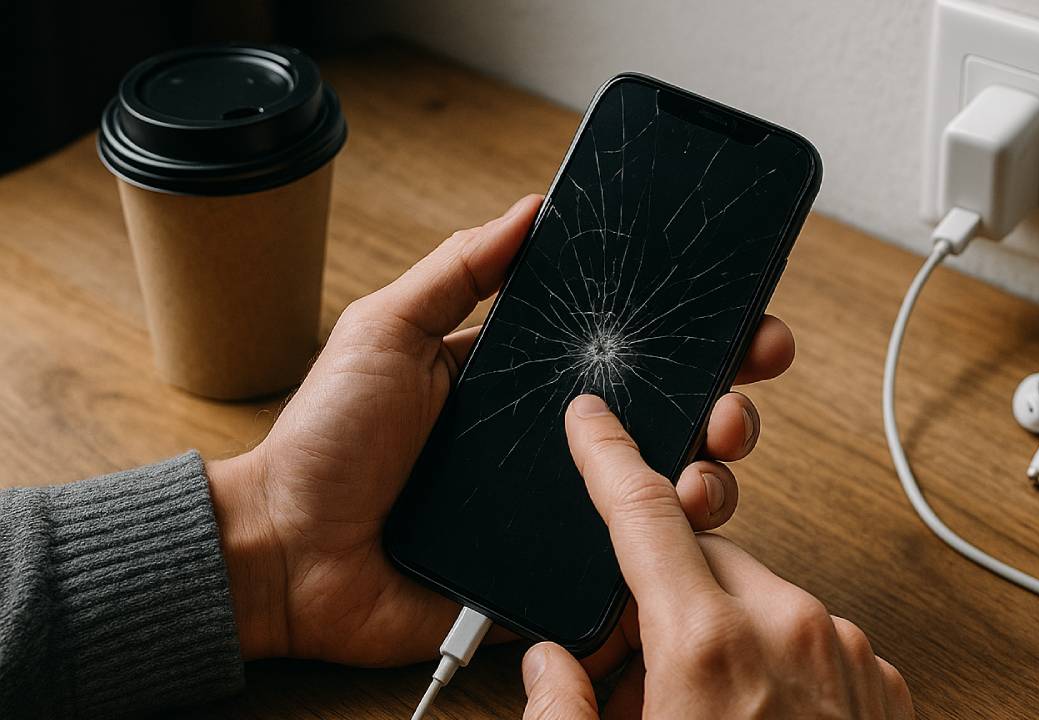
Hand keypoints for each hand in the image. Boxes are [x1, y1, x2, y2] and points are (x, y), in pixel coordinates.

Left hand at [205, 195, 798, 664]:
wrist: (285, 551)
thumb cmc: (326, 440)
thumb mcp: (388, 329)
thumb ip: (459, 271)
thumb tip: (529, 208)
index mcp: (528, 385)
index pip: (629, 355)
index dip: (693, 337)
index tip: (743, 321)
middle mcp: (558, 447)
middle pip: (668, 421)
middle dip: (726, 403)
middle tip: (741, 391)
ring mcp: (560, 514)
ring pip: (665, 495)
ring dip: (713, 474)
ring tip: (711, 461)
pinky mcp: (551, 579)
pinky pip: (626, 567)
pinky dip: (668, 551)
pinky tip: (685, 526)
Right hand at [520, 395, 913, 718]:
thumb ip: (562, 716)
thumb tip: (550, 667)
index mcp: (708, 646)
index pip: (643, 516)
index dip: (607, 457)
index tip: (593, 421)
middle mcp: (787, 629)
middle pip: (700, 566)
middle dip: (663, 601)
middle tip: (644, 680)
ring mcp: (844, 652)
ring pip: (757, 603)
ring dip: (722, 637)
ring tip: (711, 719)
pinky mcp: (881, 680)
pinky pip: (811, 639)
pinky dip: (777, 664)